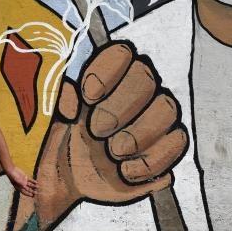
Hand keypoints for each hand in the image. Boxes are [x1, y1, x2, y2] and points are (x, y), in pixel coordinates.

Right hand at [6, 166, 37, 196]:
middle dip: (32, 191)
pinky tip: (36, 182)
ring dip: (34, 186)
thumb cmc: (12, 176)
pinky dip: (33, 181)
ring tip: (38, 187)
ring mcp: (24, 181)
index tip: (32, 196)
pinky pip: (30, 180)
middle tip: (36, 193)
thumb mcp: (16, 180)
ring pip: (30, 185)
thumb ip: (21, 183)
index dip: (28, 194)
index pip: (24, 192)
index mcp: (19, 187)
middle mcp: (22, 185)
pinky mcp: (25, 177)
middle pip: (28, 189)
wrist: (11, 170)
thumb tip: (25, 186)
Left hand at [34, 42, 187, 225]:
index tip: (87, 96)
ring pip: (166, 108)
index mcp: (106, 76)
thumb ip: (62, 101)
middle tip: (95, 131)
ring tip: (110, 153)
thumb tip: (70, 92)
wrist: (68, 177)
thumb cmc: (63, 139)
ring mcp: (156, 116)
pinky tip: (124, 171)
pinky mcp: (169, 145)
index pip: (121, 53)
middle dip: (118, 108)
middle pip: (146, 78)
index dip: (106, 72)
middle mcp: (136, 89)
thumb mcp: (54, 119)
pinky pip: (177, 142)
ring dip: (136, 135)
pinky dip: (150, 161)